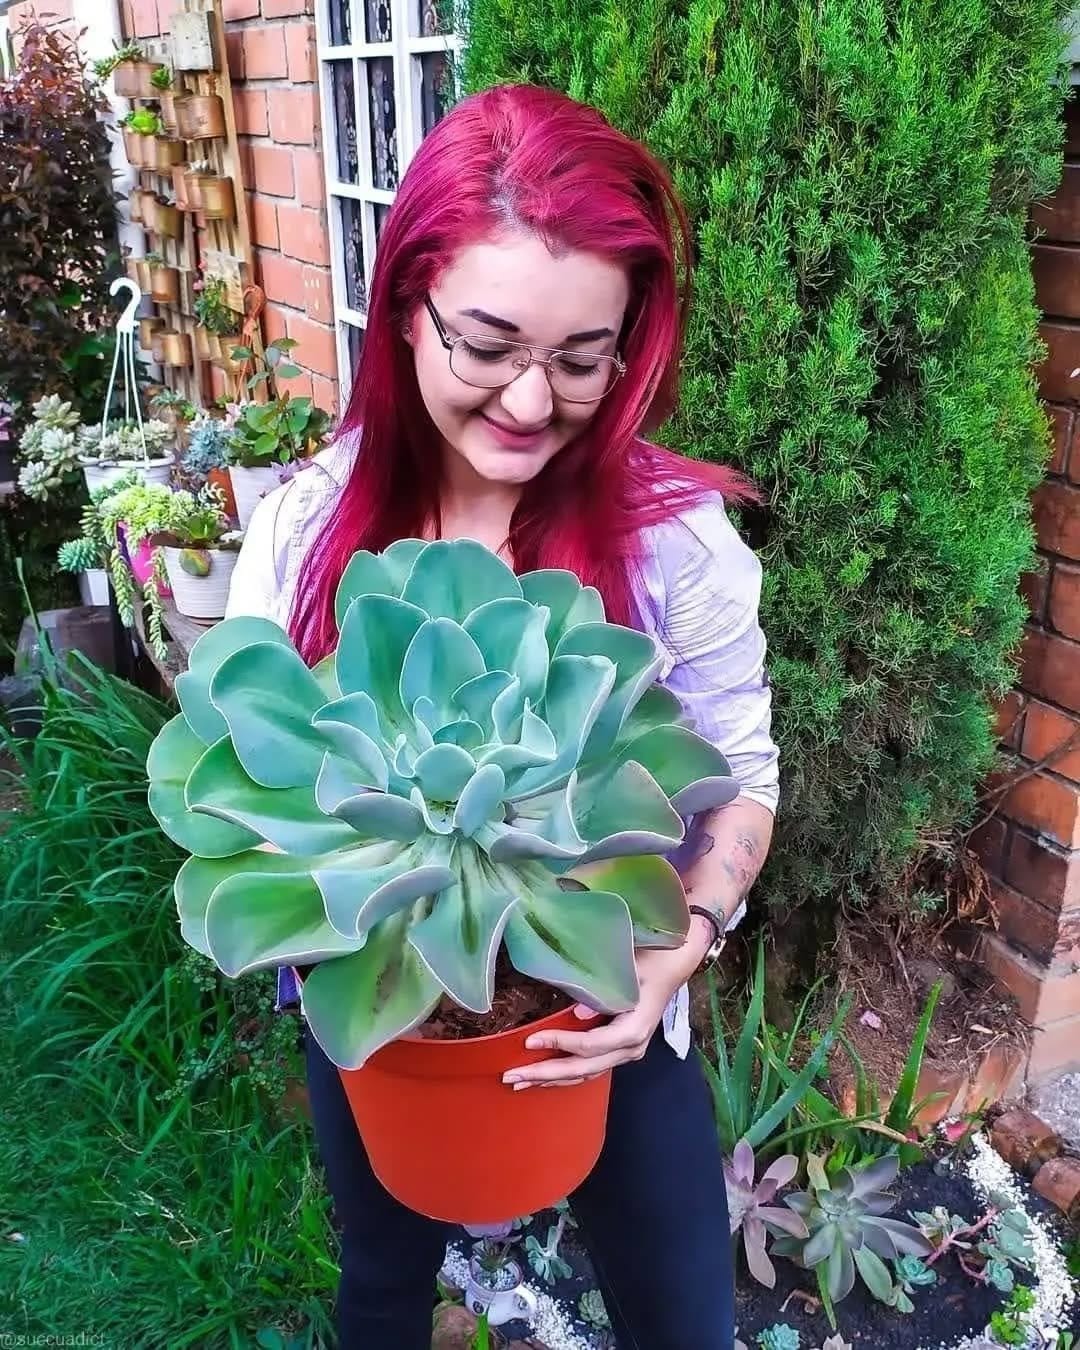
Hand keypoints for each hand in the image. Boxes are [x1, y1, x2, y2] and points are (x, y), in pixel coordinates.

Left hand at [501, 917, 714, 1089]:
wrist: (673, 963)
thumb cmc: (650, 961)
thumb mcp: (630, 970)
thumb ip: (605, 992)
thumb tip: (578, 1012)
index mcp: (634, 1029)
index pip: (592, 1045)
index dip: (561, 1044)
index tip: (530, 1041)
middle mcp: (631, 1048)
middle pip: (584, 1068)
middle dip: (546, 1074)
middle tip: (511, 1077)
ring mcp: (626, 1052)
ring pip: (585, 1074)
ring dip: (551, 1079)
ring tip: (519, 1083)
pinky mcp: (619, 1049)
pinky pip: (590, 1068)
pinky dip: (565, 1074)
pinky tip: (543, 1077)